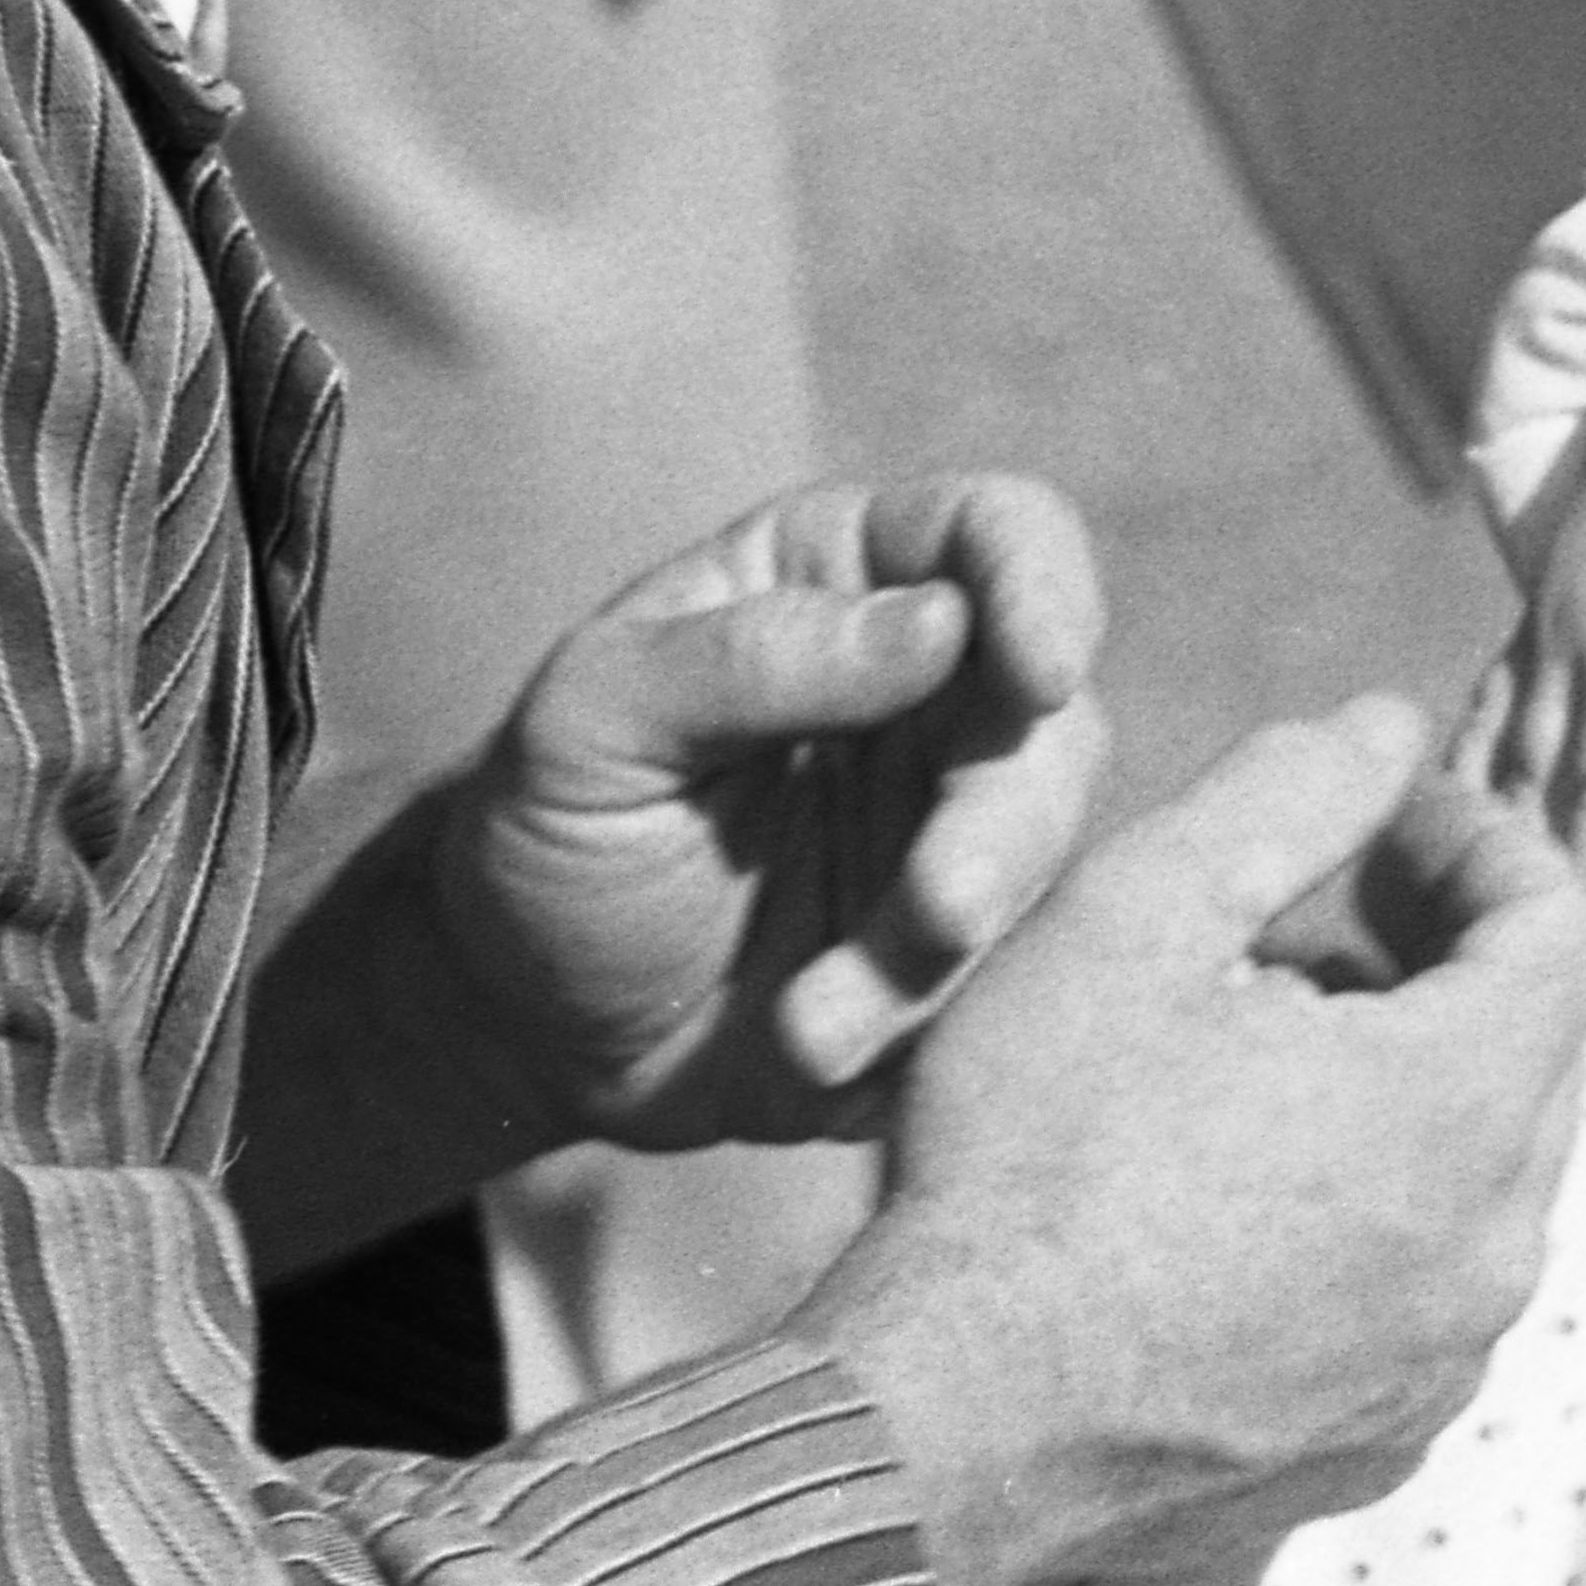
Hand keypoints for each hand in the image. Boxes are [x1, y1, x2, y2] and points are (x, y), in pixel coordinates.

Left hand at [441, 472, 1110, 1151]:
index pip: (999, 531)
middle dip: (1004, 826)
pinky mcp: (967, 950)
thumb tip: (941, 623)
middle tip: (934, 914)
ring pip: (1038, 864)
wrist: (528, 1023)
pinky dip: (923, 1026)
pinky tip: (811, 1054)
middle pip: (1056, 721)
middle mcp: (936, 690)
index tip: (1043, 674)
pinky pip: (1009, 980)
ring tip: (807, 1032)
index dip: (1047, 585)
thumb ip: (751, 659)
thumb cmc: (549, 828)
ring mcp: (960, 825)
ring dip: (939, 953)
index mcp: (848, 580)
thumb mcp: (595, 722)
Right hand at [807, 699, 1585, 1585]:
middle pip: (1536, 1055)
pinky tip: (1235, 1206)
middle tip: (1298, 936)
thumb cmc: (1029, 1158)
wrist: (939, 1427)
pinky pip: (1426, 1299)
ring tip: (1248, 1067)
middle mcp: (1494, 1249)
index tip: (1383, 826)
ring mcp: (1445, 1366)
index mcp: (1463, 1107)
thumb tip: (1389, 731)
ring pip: (1484, 1182)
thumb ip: (1286, 798)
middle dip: (1443, 967)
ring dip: (1406, 1098)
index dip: (1484, 848)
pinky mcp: (1382, 1447)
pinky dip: (1373, 1225)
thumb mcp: (1135, 918)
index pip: (1566, 932)